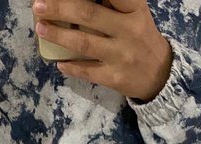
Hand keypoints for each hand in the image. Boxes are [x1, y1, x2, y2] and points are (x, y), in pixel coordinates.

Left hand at [33, 0, 172, 102]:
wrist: (161, 75)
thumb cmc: (140, 37)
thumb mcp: (134, 13)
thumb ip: (112, 4)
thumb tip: (72, 2)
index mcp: (133, 9)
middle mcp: (128, 30)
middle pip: (88, 15)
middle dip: (60, 9)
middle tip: (39, 5)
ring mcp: (121, 56)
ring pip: (83, 44)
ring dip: (58, 36)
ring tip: (41, 28)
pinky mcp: (115, 78)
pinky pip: (87, 71)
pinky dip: (71, 66)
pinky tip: (58, 62)